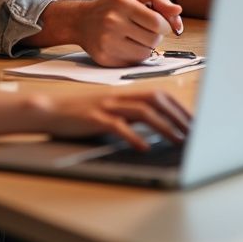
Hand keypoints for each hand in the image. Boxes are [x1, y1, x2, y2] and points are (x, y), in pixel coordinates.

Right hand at [35, 89, 192, 147]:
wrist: (48, 110)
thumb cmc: (80, 114)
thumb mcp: (109, 111)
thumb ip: (129, 116)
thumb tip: (154, 130)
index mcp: (125, 94)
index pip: (159, 94)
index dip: (179, 106)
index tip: (193, 121)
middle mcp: (119, 97)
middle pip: (156, 99)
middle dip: (178, 115)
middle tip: (194, 132)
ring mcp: (107, 106)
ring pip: (142, 111)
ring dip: (164, 126)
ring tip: (178, 140)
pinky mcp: (94, 119)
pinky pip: (117, 126)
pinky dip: (133, 136)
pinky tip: (143, 147)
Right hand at [41, 0, 182, 66]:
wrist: (80, 21)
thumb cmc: (112, 5)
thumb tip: (178, 11)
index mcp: (122, 3)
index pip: (157, 22)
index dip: (165, 25)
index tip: (161, 23)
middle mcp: (112, 23)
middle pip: (153, 39)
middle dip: (157, 36)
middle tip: (148, 30)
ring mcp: (107, 43)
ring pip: (145, 53)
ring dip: (148, 47)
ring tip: (138, 37)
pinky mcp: (104, 59)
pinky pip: (133, 63)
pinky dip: (136, 56)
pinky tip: (127, 45)